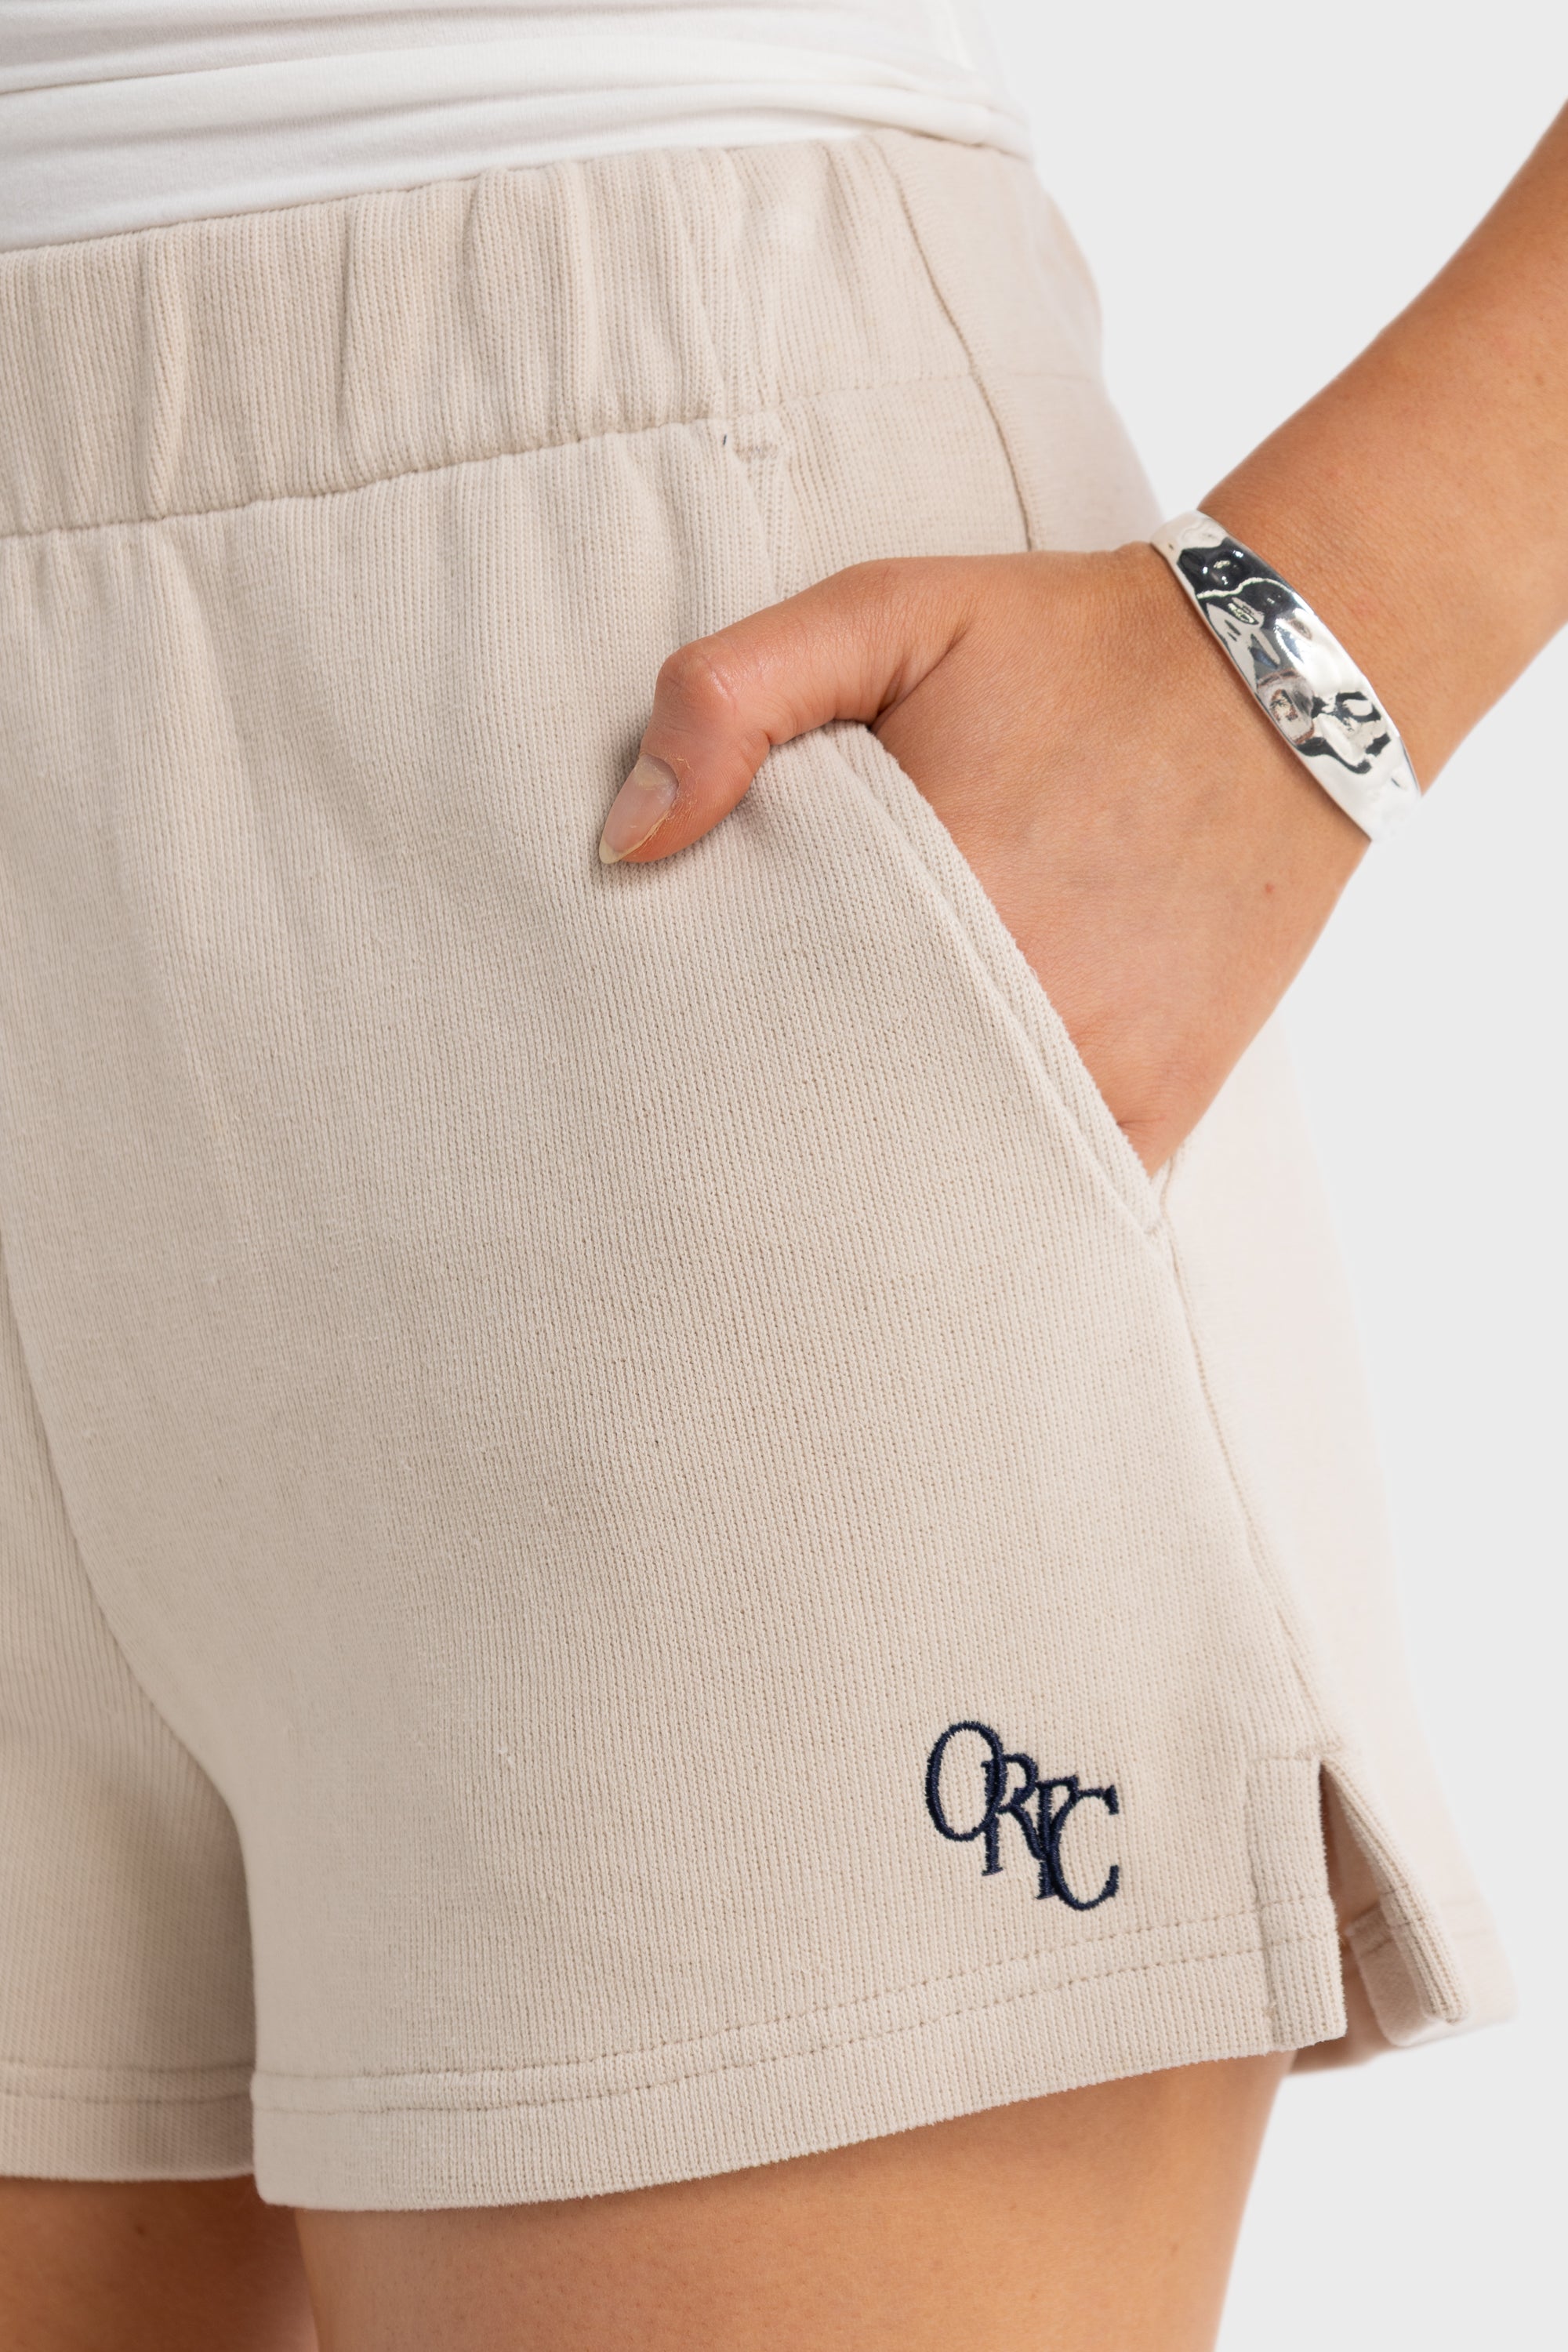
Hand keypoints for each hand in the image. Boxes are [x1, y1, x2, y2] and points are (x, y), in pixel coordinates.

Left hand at [599, 545, 1367, 1172]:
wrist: (1280, 681)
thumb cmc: (1064, 646)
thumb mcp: (885, 611)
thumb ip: (732, 695)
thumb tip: (625, 843)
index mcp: (927, 891)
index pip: (760, 1030)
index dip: (699, 1057)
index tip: (654, 1067)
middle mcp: (1014, 1003)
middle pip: (841, 1125)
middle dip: (771, 1137)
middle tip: (697, 1151)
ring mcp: (1092, 1071)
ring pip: (939, 1182)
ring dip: (871, 1184)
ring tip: (800, 1182)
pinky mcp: (1155, 1108)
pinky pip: (1045, 1197)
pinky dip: (985, 1199)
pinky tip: (923, 1192)